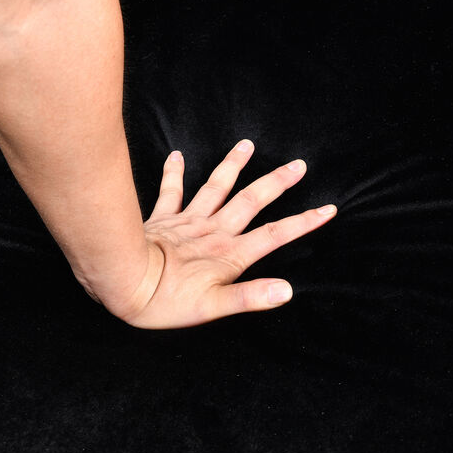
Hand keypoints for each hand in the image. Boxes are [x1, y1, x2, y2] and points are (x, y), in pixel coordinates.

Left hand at [105, 139, 336, 328]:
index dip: (303, 223)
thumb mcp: (214, 307)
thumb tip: (287, 290)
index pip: (275, 235)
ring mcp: (189, 221)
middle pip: (252, 202)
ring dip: (233, 166)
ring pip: (217, 187)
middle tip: (298, 165)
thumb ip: (251, 297)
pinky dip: (173, 172)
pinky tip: (176, 155)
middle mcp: (214, 232)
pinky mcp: (164, 218)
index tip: (327, 208)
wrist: (125, 282)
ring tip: (247, 145)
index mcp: (230, 254)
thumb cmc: (168, 301)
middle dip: (277, 183)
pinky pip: (171, 190)